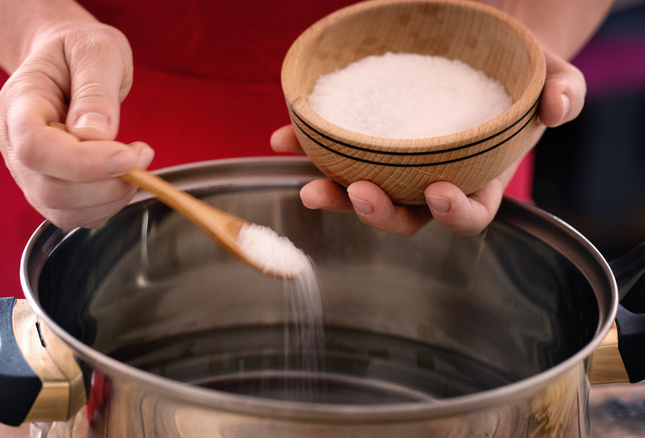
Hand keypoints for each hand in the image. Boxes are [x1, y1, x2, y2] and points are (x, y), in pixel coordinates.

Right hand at [0, 22, 153, 229]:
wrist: (66, 61)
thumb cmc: (79, 50)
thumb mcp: (96, 50)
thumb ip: (95, 89)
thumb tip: (96, 134)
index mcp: (18, 103)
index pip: (35, 148)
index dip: (83, 163)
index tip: (128, 156)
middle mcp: (14, 143)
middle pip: (50, 189)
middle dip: (107, 183)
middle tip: (142, 154)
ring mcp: (27, 171)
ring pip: (63, 210)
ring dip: (110, 197)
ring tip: (135, 163)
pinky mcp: (48, 189)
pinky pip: (74, 217)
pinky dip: (106, 206)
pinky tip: (121, 177)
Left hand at [271, 48, 585, 235]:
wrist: (481, 44)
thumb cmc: (519, 70)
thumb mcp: (552, 74)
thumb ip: (563, 91)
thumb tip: (558, 105)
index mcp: (479, 176)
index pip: (469, 214)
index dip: (453, 214)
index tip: (436, 194)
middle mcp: (433, 179)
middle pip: (405, 216)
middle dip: (380, 213)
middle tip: (359, 193)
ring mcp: (397, 163)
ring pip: (363, 193)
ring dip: (334, 194)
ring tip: (310, 183)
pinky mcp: (368, 141)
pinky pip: (335, 153)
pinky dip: (307, 148)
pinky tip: (283, 139)